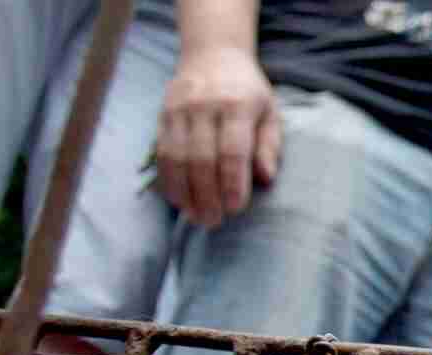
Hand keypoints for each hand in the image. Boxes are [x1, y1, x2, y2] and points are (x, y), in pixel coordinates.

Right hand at [155, 44, 280, 227]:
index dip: (232, 182)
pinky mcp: (163, 115)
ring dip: (184, 193)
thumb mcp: (270, 114)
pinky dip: (168, 180)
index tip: (236, 208)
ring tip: (196, 217)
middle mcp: (204, 105)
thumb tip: (265, 178)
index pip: (232, 150)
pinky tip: (179, 200)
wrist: (213, 55)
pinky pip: (162, 153)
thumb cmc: (248, 93)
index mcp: (237, 104)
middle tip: (214, 222)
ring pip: (176, 158)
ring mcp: (179, 109)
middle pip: (201, 158)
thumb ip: (269, 146)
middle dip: (207, 195)